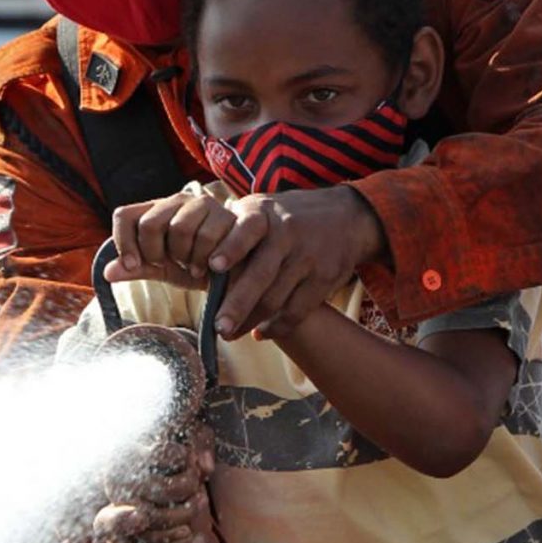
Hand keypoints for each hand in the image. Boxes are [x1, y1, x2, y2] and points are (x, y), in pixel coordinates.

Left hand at [107, 192, 239, 290]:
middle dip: (156, 253)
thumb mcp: (163, 270)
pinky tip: (207, 267)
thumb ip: (137, 269)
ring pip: (179, 229)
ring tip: (191, 266)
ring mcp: (201, 204)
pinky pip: (206, 236)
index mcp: (154, 211)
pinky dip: (203, 259)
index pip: (124, 215)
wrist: (235, 268)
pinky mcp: (224, 214)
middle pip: (150, 224)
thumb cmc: (194, 266)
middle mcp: (175, 202)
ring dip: (183, 256)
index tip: (132, 265)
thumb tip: (107, 272)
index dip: (123, 242)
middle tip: (169, 265)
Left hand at [206, 186, 385, 340]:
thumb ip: (233, 228)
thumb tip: (194, 258)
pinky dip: (278, 326)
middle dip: (238, 304)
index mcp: (265, 215)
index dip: (230, 247)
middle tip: (219, 328)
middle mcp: (287, 234)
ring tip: (230, 334)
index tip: (213, 266)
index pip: (247, 230)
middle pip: (261, 275)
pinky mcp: (326, 277)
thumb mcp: (263, 208)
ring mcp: (308, 257)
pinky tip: (260, 333)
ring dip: (252, 321)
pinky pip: (298, 310)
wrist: (347, 216)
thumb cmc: (288, 217)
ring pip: (277, 298)